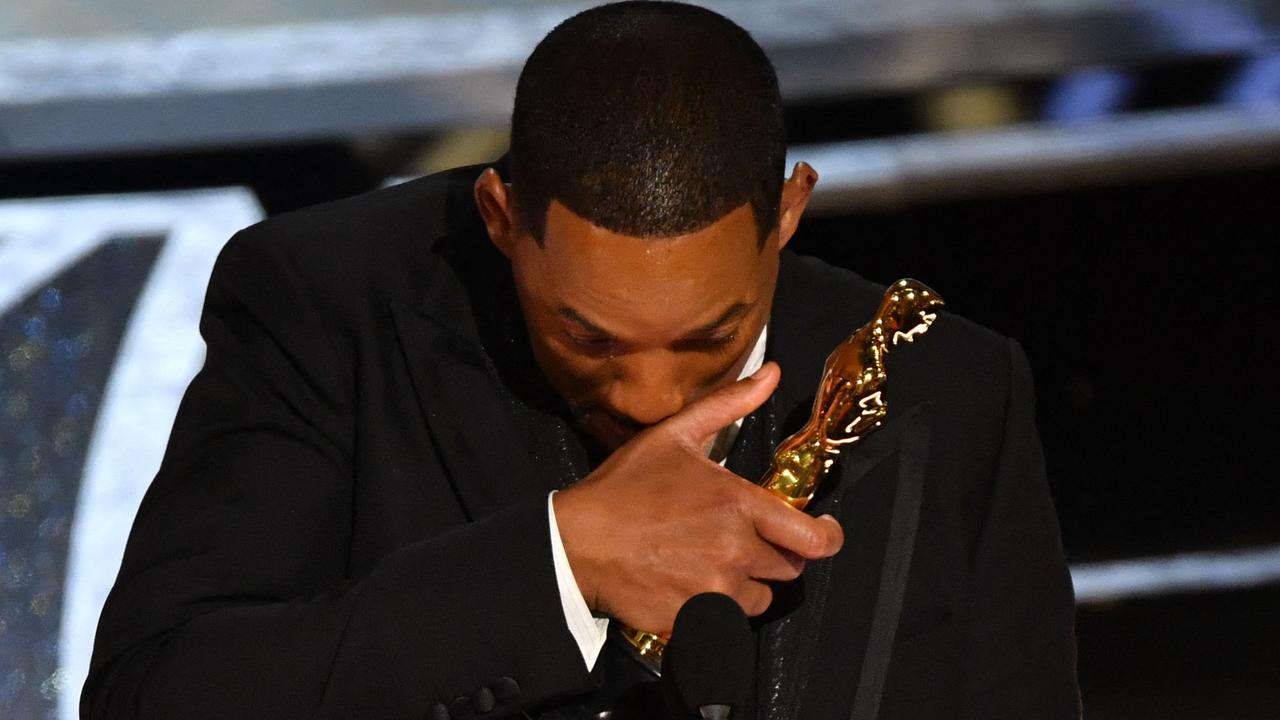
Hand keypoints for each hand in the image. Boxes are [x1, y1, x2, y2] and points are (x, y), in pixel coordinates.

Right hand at [552, 361, 844, 634]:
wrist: (575, 543)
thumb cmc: (624, 487)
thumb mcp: (675, 435)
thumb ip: (730, 405)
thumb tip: (772, 374)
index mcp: (738, 504)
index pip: (813, 537)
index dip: (827, 537)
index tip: (823, 532)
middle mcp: (735, 550)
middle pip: (789, 567)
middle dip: (774, 554)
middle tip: (742, 540)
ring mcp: (715, 589)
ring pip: (760, 597)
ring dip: (747, 583)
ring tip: (712, 562)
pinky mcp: (696, 620)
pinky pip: (729, 621)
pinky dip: (718, 607)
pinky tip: (691, 584)